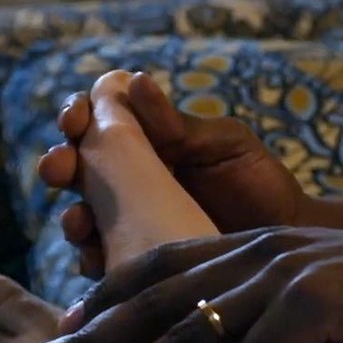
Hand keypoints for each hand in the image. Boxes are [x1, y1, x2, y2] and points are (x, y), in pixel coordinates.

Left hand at [35, 227, 342, 342]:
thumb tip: (235, 335)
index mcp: (263, 240)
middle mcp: (263, 250)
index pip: (163, 262)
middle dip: (96, 336)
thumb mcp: (325, 282)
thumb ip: (274, 296)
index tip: (69, 322)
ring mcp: (286, 274)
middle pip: (157, 298)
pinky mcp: (311, 301)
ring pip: (190, 331)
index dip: (109, 292)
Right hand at [36, 73, 305, 275]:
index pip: (98, 123)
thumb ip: (178, 124)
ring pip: (81, 216)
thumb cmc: (257, 178)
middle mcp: (129, 179)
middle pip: (75, 168)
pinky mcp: (135, 259)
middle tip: (61, 168)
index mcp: (147, 141)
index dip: (78, 116)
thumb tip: (135, 82)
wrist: (284, 231)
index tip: (76, 120)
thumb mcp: (224, 143)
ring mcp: (128, 220)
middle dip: (59, 164)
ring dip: (72, 216)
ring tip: (80, 220)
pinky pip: (101, 260)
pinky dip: (93, 258)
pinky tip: (99, 256)